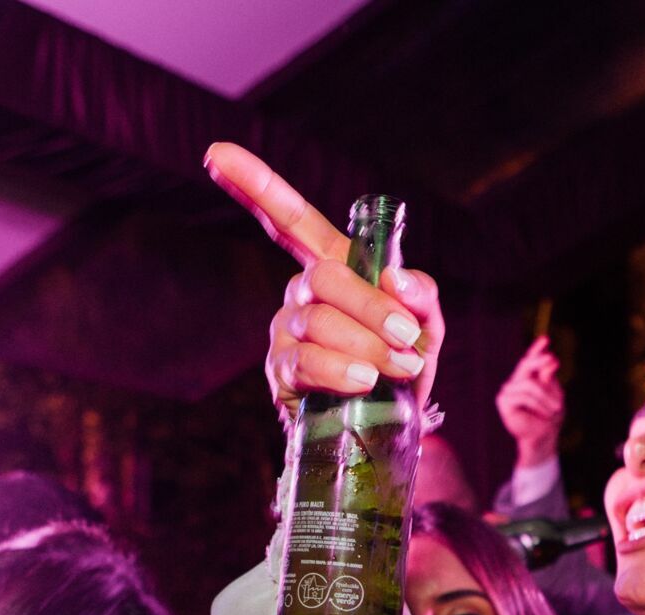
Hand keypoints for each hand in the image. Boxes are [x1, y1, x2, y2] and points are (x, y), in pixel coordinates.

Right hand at [204, 143, 444, 413]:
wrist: (396, 428)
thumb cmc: (406, 365)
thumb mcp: (428, 326)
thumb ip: (422, 296)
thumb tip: (396, 278)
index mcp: (333, 268)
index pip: (290, 220)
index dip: (255, 186)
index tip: (216, 155)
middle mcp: (301, 294)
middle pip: (324, 279)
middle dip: (371, 308)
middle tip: (409, 340)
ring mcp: (286, 333)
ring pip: (318, 322)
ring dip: (366, 346)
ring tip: (399, 368)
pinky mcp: (281, 374)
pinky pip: (306, 363)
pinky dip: (342, 371)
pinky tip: (366, 382)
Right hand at [496, 335, 563, 468]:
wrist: (543, 436)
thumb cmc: (549, 415)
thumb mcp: (553, 393)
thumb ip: (548, 377)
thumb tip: (551, 359)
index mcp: (527, 378)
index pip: (530, 360)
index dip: (536, 349)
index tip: (546, 339)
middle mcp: (515, 382)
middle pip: (526, 365)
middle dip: (539, 361)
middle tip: (553, 360)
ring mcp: (508, 391)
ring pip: (530, 384)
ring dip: (547, 397)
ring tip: (556, 408)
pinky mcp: (503, 402)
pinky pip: (524, 396)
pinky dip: (538, 404)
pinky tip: (544, 414)